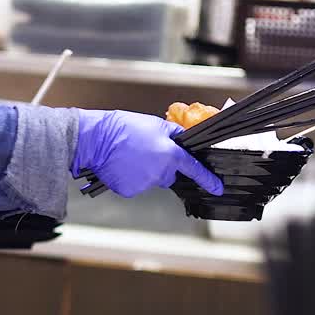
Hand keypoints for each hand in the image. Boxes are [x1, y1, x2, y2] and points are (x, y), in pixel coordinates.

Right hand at [73, 110, 223, 197]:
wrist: (97, 139)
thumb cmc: (123, 128)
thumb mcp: (155, 124)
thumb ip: (174, 135)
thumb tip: (182, 140)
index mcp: (170, 155)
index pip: (194, 169)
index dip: (208, 179)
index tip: (217, 188)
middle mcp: (160, 172)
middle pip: (169, 175)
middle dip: (161, 166)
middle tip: (145, 151)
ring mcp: (144, 183)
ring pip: (151, 180)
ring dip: (144, 171)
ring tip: (130, 156)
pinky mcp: (130, 190)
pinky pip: (136, 185)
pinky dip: (131, 177)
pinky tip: (123, 165)